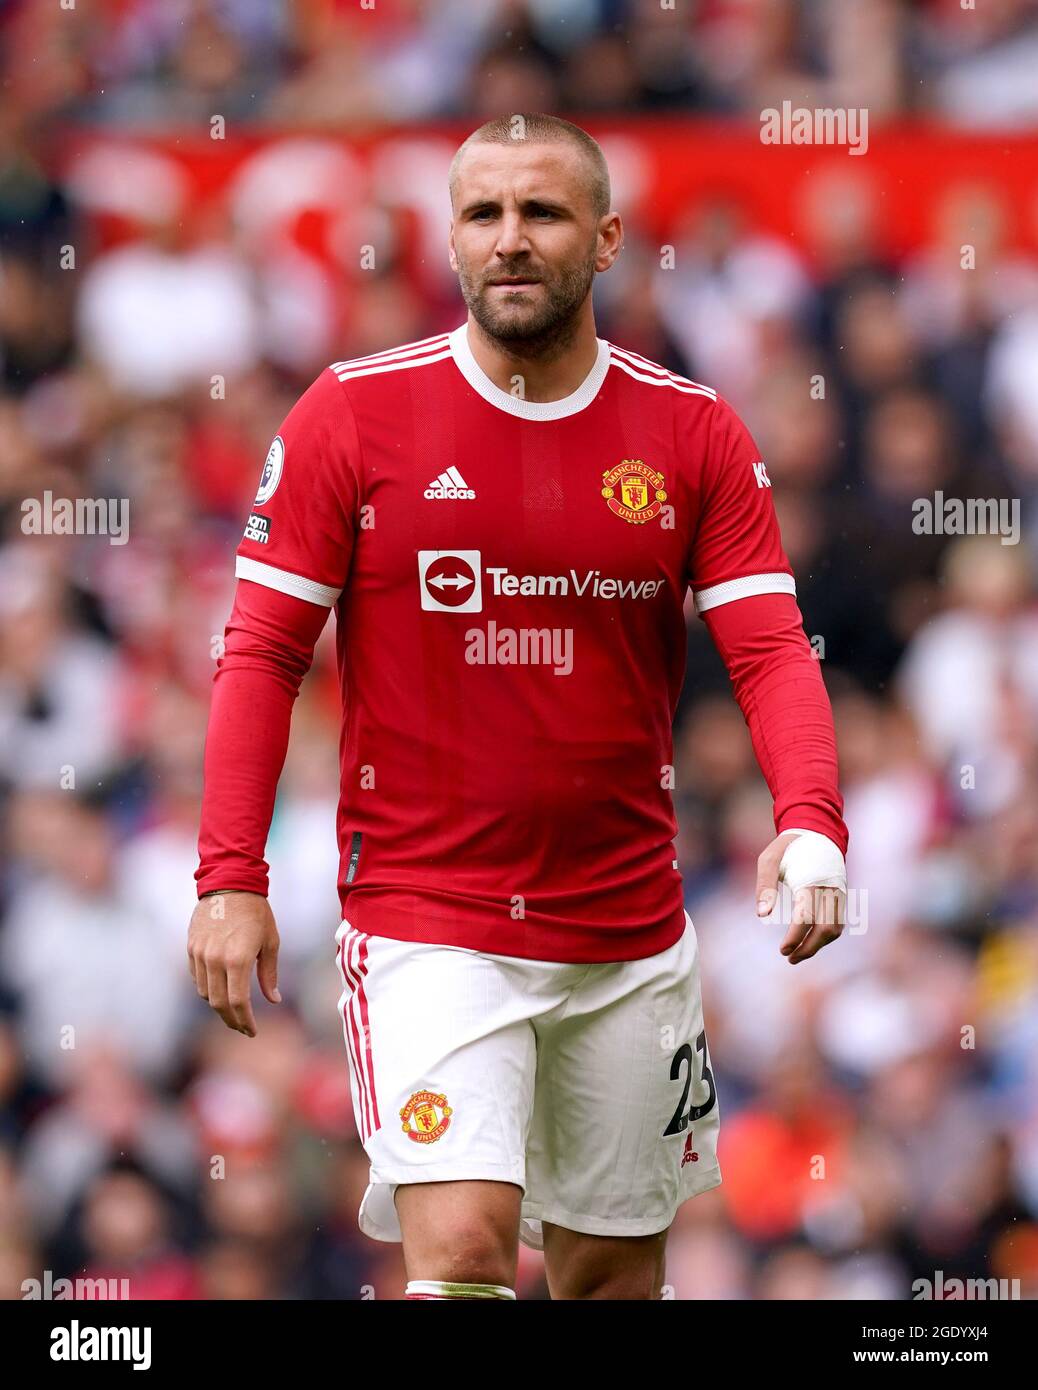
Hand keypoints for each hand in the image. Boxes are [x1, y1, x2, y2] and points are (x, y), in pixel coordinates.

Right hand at [187, 892, 280, 1035]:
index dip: (245, 1021)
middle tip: (243, 1028)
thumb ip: (269, 974)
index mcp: (237, 959)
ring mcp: (199, 954)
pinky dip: (207, 989)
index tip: (251, 1031)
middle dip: (231, 1020)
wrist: (229, 883)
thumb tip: (274, 999)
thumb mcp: (270, 942)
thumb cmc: (256, 912)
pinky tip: (220, 990)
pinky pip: (196, 978)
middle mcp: (215, 960)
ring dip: (218, 1006)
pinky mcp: (190, 948)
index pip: (238, 1002)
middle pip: (218, 1004)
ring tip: (233, 1011)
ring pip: (204, 993)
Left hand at [755, 829, 846, 963]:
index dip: (795, 938)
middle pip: (826, 930)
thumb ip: (764, 886)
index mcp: (810, 881)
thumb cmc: (788, 847)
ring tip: (797, 954)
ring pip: (835, 929)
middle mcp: (829, 889)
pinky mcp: (842, 895)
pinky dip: (826, 936)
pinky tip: (809, 941)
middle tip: (789, 958)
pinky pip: (838, 922)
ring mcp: (839, 893)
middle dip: (808, 948)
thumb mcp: (769, 859)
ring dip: (818, 946)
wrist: (817, 831)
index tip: (783, 950)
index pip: (806, 918)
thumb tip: (762, 915)